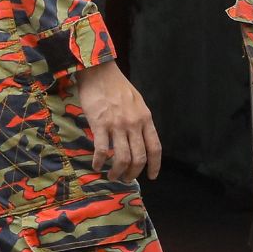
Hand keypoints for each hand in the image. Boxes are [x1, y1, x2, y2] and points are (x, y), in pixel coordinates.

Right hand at [76, 61, 161, 181]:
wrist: (100, 72)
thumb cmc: (118, 87)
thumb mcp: (137, 103)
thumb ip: (140, 121)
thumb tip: (140, 139)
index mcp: (146, 119)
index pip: (155, 148)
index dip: (155, 165)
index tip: (151, 176)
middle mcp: (134, 124)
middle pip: (139, 158)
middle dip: (133, 173)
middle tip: (126, 179)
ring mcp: (117, 125)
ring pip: (122, 158)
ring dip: (117, 172)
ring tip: (112, 176)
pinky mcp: (100, 124)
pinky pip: (102, 150)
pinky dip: (99, 161)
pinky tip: (97, 165)